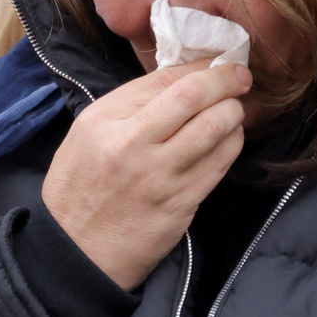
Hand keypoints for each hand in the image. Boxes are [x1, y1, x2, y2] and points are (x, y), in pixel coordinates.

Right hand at [41, 60, 250, 289]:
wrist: (76, 254)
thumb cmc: (79, 190)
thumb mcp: (86, 135)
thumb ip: (127, 107)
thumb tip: (179, 80)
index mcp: (103, 120)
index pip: (163, 79)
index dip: (199, 66)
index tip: (217, 63)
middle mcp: (131, 144)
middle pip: (193, 96)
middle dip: (225, 80)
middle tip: (240, 76)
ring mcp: (158, 176)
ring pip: (214, 128)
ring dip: (234, 112)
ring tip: (236, 109)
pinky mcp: (180, 204)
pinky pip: (219, 164)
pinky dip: (232, 144)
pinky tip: (231, 138)